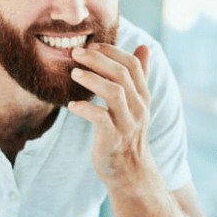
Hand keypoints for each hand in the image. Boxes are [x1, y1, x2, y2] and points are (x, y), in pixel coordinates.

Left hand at [68, 43, 150, 183]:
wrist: (130, 171)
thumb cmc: (127, 132)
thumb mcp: (137, 102)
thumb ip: (140, 75)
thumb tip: (144, 46)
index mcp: (143, 96)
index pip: (133, 65)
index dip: (112, 51)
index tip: (92, 45)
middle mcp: (139, 107)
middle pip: (122, 74)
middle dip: (98, 60)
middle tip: (76, 52)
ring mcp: (127, 123)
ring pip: (114, 92)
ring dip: (92, 79)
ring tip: (73, 73)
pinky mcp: (114, 139)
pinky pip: (100, 118)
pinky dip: (86, 109)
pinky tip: (72, 105)